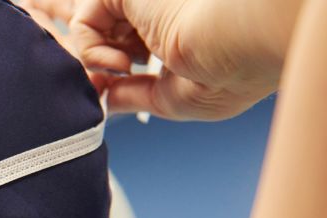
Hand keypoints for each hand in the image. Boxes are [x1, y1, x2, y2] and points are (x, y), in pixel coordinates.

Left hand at [66, 0, 290, 119]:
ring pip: (90, 26)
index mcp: (175, 32)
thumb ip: (134, 95)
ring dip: (94, 61)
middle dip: (96, 66)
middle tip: (112, 84)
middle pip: (104, 35)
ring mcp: (142, 1)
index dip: (110, 73)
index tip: (112, 94)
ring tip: (123, 73)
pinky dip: (88, 50)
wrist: (243, 43)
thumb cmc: (228, 76)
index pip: (125, 47)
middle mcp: (157, 12)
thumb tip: (106, 97)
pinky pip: (83, 19)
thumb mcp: (174, 97)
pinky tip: (117, 65)